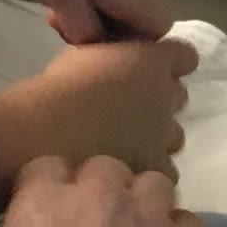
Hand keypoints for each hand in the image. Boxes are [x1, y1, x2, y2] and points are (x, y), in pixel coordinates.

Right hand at [0, 154, 212, 226]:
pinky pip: (187, 221)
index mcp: (41, 204)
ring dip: (148, 208)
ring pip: (153, 184)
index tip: (62, 216)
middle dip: (107, 194)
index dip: (58, 191)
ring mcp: (146, 211)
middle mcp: (94, 193)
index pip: (46, 169)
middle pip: (104, 169)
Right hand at [33, 34, 195, 173]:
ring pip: (173, 136)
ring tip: (125, 146)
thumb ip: (112, 57)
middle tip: (128, 112)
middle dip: (158, 103)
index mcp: (151, 62)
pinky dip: (149, 168)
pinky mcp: (154, 169)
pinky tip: (126, 170)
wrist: (41, 135)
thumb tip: (114, 63)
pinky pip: (165, 170)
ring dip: (156, 138)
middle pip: (177, 97)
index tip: (148, 71)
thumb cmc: (53, 90)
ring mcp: (163, 135)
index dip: (169, 63)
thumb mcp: (83, 55)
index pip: (185, 56)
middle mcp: (166, 97)